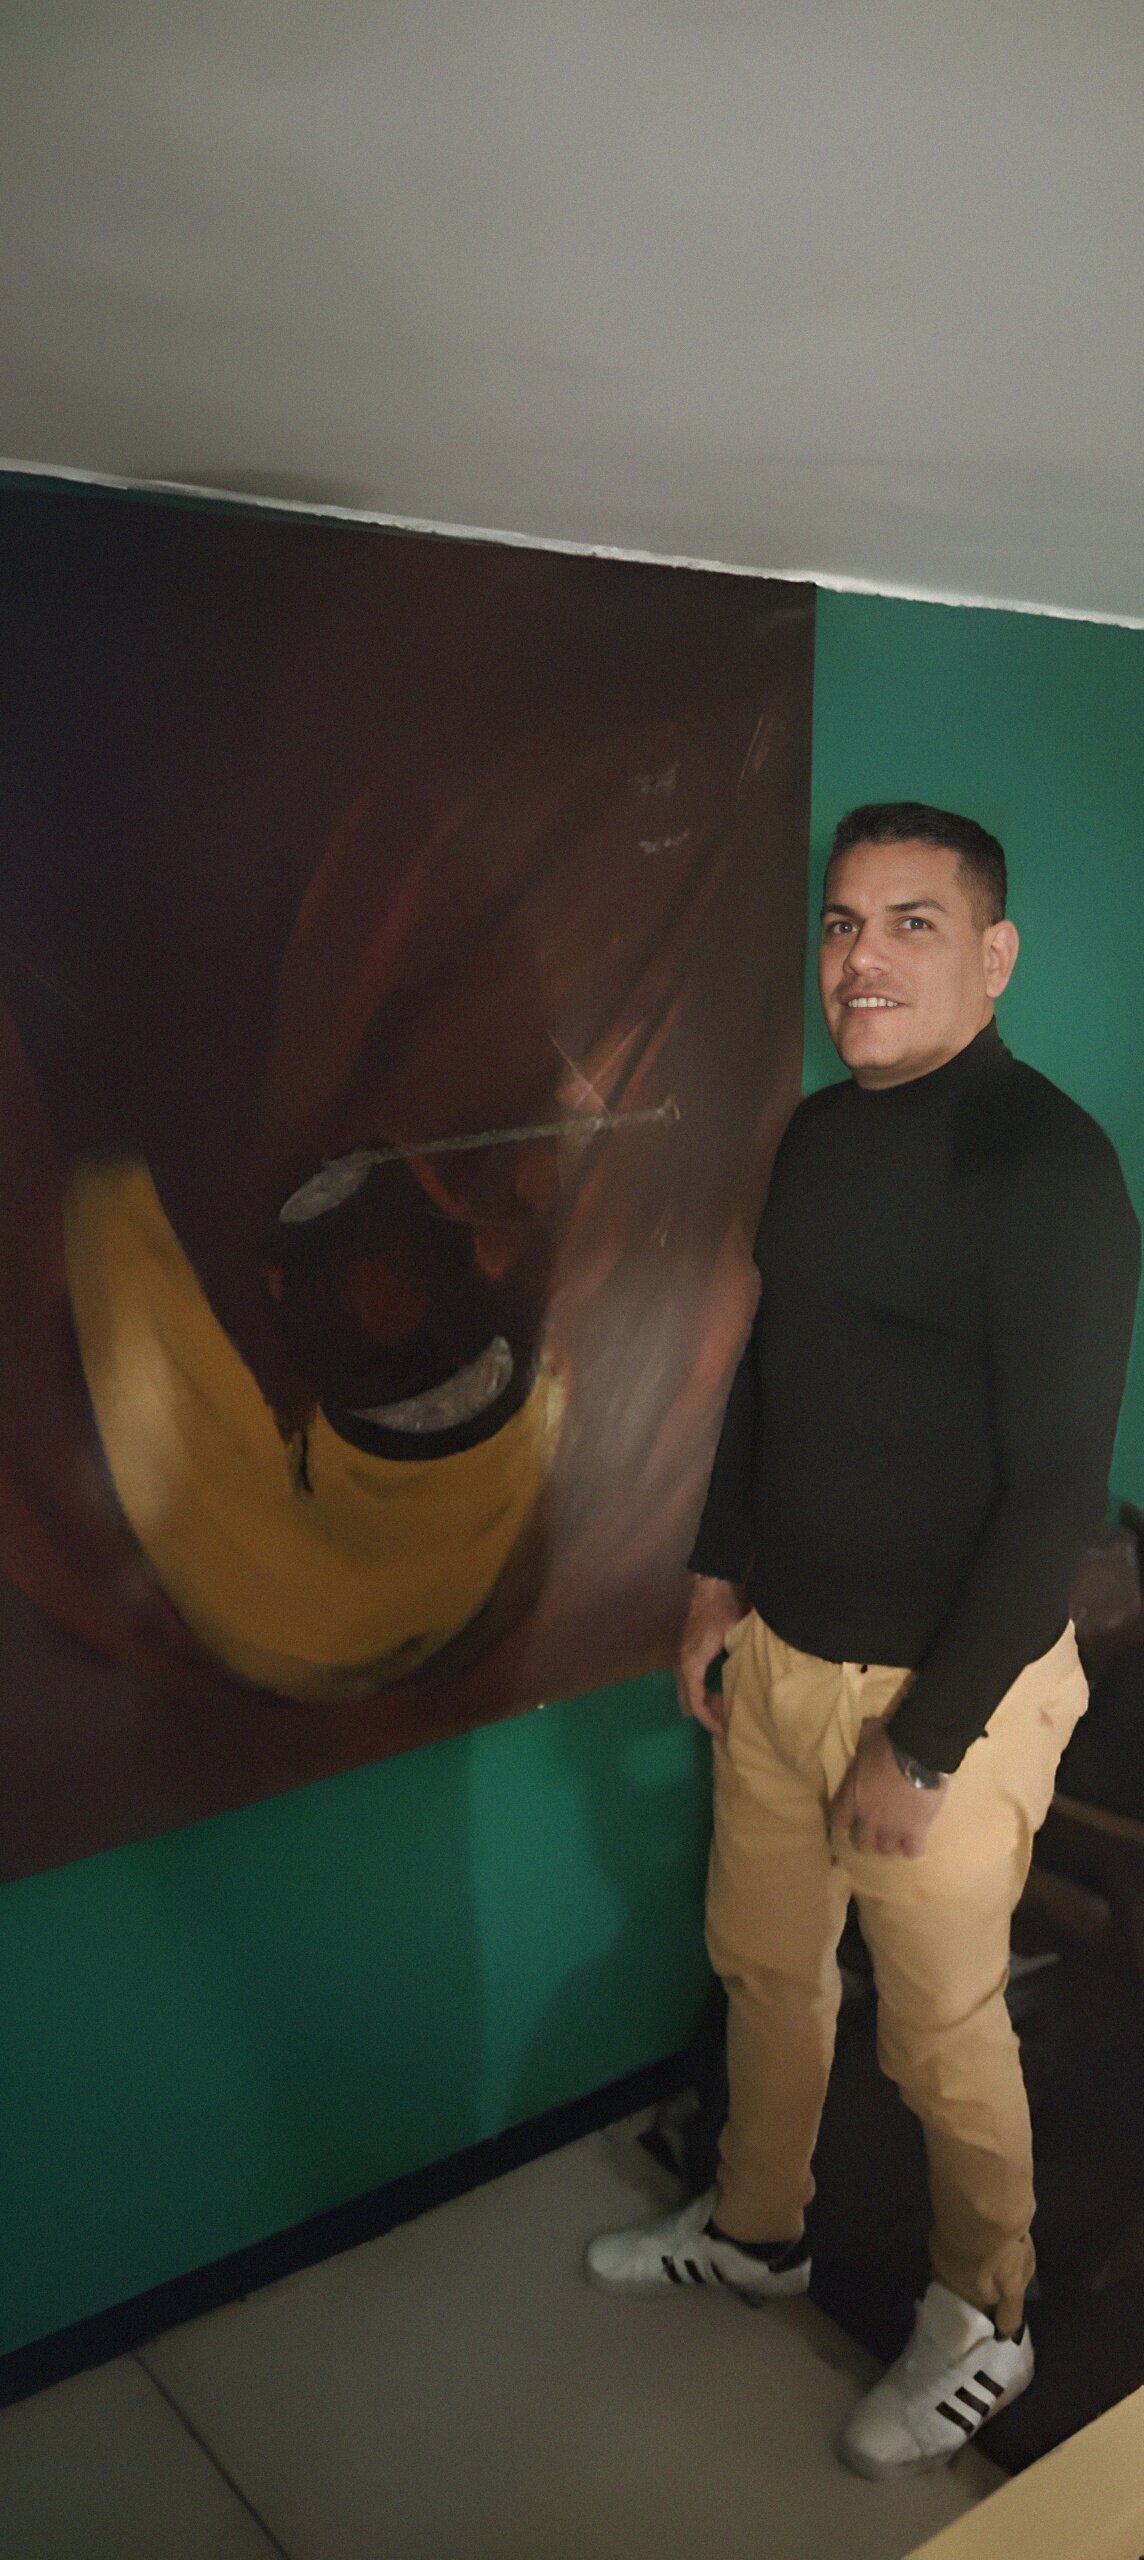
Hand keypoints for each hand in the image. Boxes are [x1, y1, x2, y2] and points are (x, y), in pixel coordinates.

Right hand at [676, 1575, 741, 1737]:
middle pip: (689, 1700)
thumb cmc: (724, 1609)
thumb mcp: (735, 1635)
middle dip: (707, 1715)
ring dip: (704, 1703)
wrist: (712, 1585)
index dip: (710, 1720)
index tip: (726, 1731)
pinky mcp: (689, 1652)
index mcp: (693, 1663)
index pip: (696, 1702)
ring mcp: (684, 1657)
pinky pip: (692, 1681)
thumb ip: (742, 1658)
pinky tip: (719, 1693)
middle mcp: (684, 1663)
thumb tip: (755, 1682)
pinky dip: (703, 1692)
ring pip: (689, 1690)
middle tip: (727, 1727)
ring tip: (724, 1713)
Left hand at [832, 1719, 947, 1858]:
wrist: (917, 1752)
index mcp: (852, 1797)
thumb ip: (864, 1741)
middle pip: (863, 1844)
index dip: (848, 1819)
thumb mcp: (868, 1738)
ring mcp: (891, 1828)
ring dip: (893, 1841)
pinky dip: (914, 1846)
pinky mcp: (915, 1832)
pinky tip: (917, 1837)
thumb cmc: (889, 1742)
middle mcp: (868, 1818)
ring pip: (887, 1849)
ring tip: (900, 1833)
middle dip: (871, 1837)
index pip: (839, 1820)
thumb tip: (867, 1725)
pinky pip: (913, 1852)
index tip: (854, 1815)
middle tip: (881, 1826)